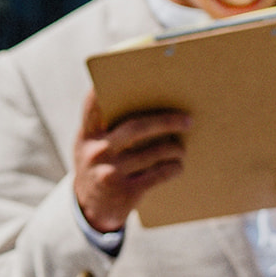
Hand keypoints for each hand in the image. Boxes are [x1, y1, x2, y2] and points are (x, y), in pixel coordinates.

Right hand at [72, 89, 189, 232]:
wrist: (90, 208)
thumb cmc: (100, 165)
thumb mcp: (94, 145)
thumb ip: (110, 126)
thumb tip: (155, 101)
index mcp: (87, 135)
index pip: (93, 104)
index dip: (107, 86)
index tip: (128, 68)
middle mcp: (95, 151)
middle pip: (136, 128)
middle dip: (166, 121)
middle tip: (188, 119)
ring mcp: (109, 173)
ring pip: (153, 152)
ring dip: (174, 148)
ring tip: (182, 147)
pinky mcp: (124, 192)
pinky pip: (158, 174)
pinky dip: (173, 168)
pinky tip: (177, 165)